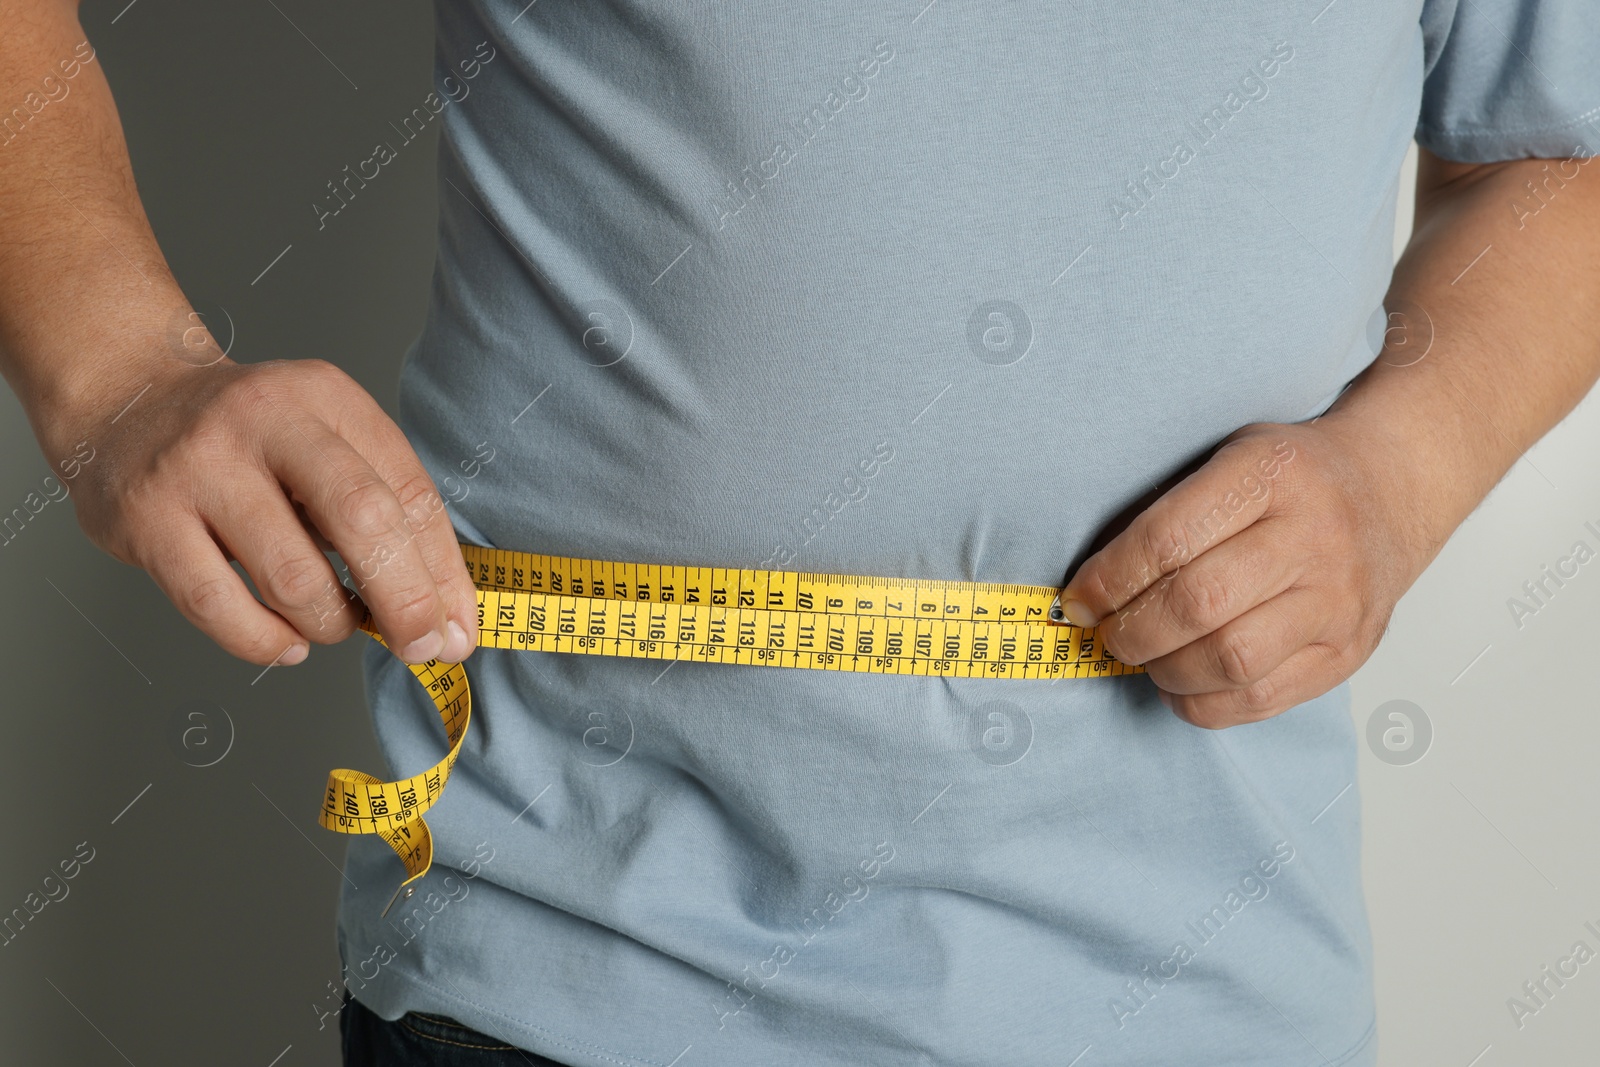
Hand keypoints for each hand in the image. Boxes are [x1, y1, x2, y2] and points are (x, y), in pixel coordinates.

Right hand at [49, 350, 478, 666]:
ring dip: (330, 623)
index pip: (408, 491)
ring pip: (292, 575)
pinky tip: (285, 643)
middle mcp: (265, 420)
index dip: (443, 570)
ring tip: (334, 626)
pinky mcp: (146, 518)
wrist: (123, 400)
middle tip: (423, 645)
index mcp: (326, 397)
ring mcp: (200, 467)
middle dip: (406, 600)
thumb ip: (384, 512)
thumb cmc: (248, 441)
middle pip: (362, 519)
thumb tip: (446, 615)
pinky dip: (264, 641)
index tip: (460, 626)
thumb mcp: (324, 440)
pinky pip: (218, 605)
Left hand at [1054, 418, 1429, 727]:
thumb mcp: (1228, 456)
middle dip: (1131, 631)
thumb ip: (1167, 512)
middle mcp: (1312, 538)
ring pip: (1231, 660)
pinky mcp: (1347, 651)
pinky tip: (1182, 683)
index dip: (1109, 580)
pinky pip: (1261, 699)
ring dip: (1165, 670)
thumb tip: (1087, 589)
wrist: (1391, 490)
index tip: (1077, 600)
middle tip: (1107, 634)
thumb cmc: (1291, 479)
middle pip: (1198, 604)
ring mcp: (1337, 600)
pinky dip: (1203, 702)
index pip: (1168, 539)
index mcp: (1270, 475)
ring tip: (1146, 657)